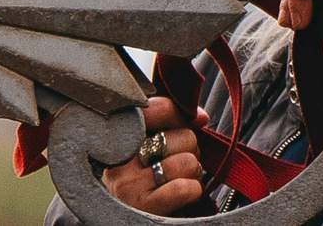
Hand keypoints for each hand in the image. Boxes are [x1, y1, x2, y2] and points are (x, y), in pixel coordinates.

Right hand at [102, 95, 209, 215]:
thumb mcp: (147, 149)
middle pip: (185, 136)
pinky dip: (192, 192)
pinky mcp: (142, 205)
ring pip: (188, 162)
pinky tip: (180, 197)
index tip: (181, 128)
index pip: (161, 108)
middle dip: (189, 152)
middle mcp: (121, 155)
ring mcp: (129, 181)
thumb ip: (172, 125)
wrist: (124, 219)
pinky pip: (184, 188)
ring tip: (177, 180)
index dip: (181, 117)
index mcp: (121, 133)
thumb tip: (201, 117)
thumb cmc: (142, 180)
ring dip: (192, 174)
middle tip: (175, 164)